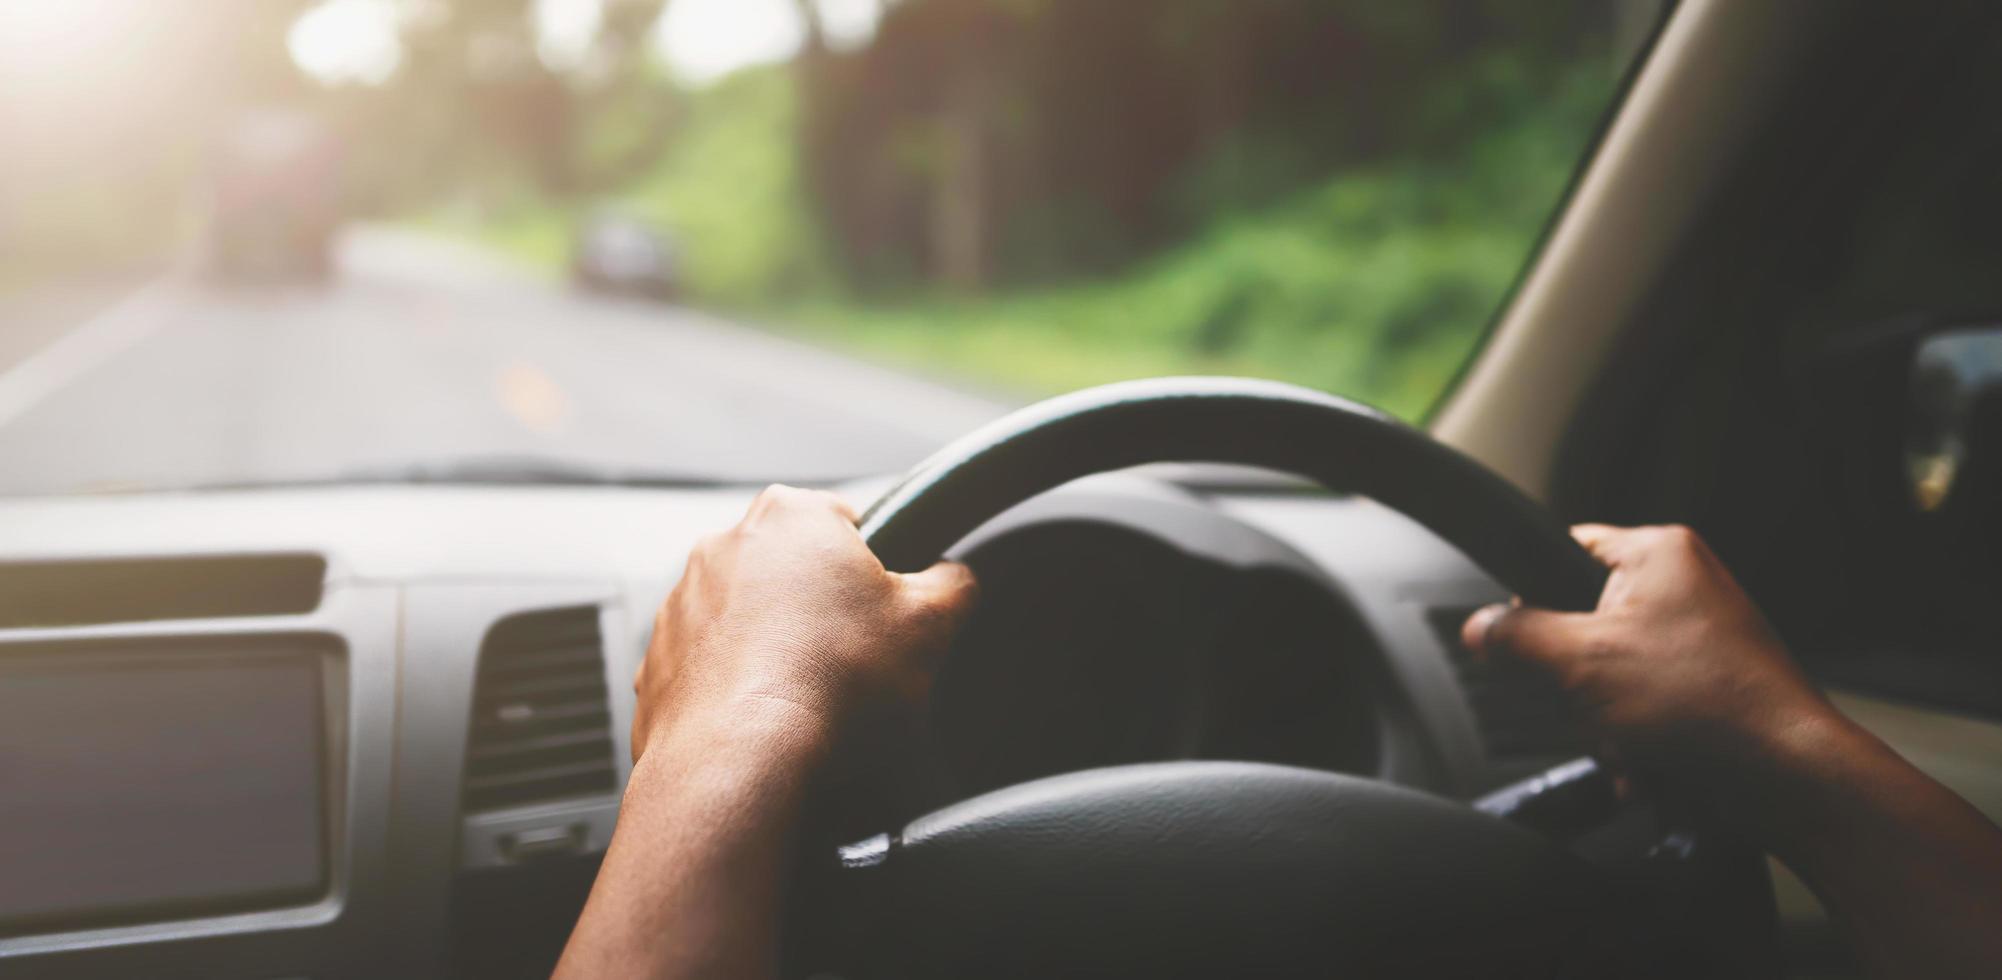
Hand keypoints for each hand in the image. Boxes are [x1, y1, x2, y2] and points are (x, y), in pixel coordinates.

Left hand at [631, 484, 977, 762]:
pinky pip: (711, 666)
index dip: (877, 570)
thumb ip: (953, 584)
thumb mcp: (929, 624)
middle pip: (795, 570)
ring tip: (807, 698)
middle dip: (822, 609)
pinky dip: (736, 687)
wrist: (741, 759)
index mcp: (793, 515)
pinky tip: (765, 721)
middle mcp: (724, 544)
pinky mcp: (658, 660)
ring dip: (775, 646)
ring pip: (748, 618)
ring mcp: (682, 602)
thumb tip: (953, 580)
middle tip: (853, 660)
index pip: (849, 522)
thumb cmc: (833, 682)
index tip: (885, 613)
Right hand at [1462, 524, 1838, 828]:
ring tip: (1631, 742)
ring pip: (1607, 675)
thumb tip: (1478, 628)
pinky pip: (1641, 706)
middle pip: (1579, 624)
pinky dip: (1635, 740)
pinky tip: (1648, 764)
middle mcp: (1682, 586)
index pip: (1562, 549)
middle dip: (1576, 685)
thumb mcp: (1582, 662)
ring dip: (1605, 723)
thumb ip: (1516, 638)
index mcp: (1658, 552)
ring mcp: (1698, 637)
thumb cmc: (1710, 703)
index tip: (1524, 639)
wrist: (1787, 775)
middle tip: (1594, 703)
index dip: (1533, 598)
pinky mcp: (1706, 685)